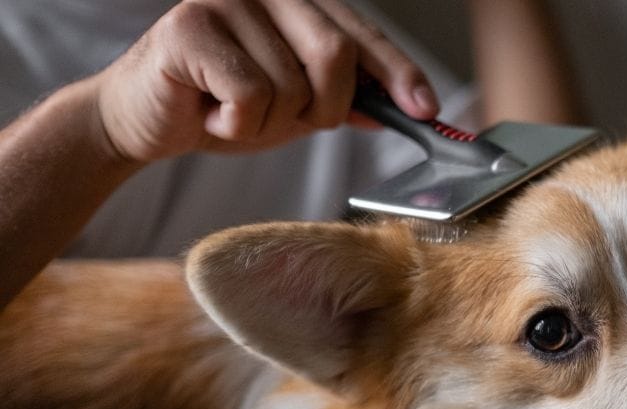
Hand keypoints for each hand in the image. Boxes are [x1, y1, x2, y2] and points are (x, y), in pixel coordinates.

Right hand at [93, 0, 436, 161]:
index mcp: (298, 1)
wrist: (146, 119)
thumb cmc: (223, 104)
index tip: (426, 109)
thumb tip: (403, 106)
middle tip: (293, 120)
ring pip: (291, 87)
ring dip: (269, 123)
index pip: (362, 34)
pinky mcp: (189, 27)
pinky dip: (236, 124)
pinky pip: (250, 97)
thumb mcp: (298, 106)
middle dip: (325, 107)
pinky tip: (210, 112)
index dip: (399, 73)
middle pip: (336, 55)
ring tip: (233, 112)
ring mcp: (225, 1)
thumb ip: (346, 99)